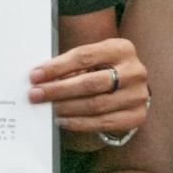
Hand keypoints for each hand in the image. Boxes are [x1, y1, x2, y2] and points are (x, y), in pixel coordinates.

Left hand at [32, 37, 148, 136]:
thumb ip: (72, 66)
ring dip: (66, 108)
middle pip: (90, 83)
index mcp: (122, 49)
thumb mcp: (94, 60)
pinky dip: (78, 123)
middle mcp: (134, 71)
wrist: (132, 89)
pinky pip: (102, 122)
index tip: (35, 75)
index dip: (57, 67)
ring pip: (95, 105)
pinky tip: (62, 120)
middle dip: (59, 89)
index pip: (84, 56)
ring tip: (48, 108)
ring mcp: (137, 95)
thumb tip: (40, 79)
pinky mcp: (136, 116)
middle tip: (36, 95)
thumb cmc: (105, 70)